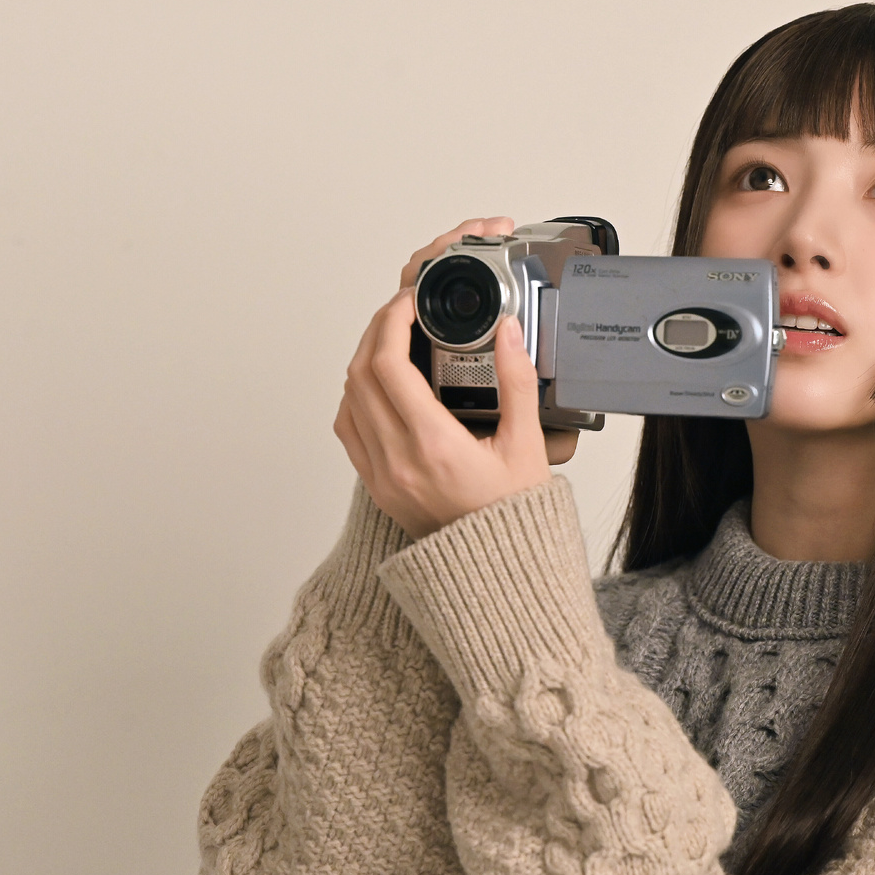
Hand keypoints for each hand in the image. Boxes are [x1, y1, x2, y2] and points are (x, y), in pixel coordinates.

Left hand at [335, 239, 562, 537]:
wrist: (496, 571)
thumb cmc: (513, 515)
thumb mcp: (527, 445)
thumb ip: (517, 382)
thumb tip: (508, 332)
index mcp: (434, 447)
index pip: (388, 366)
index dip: (392, 322)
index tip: (410, 302)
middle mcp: (397, 461)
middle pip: (360, 374)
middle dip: (377, 330)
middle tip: (401, 310)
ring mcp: (380, 475)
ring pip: (348, 398)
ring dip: (363, 360)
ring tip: (391, 339)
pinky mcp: (375, 486)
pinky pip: (348, 428)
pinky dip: (356, 394)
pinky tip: (379, 383)